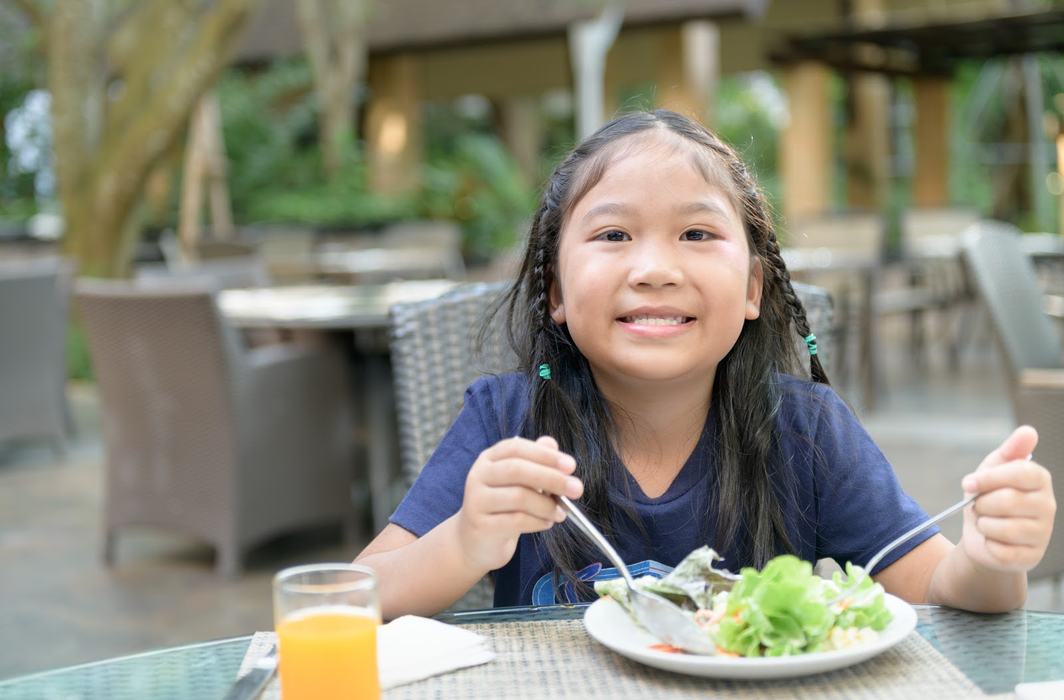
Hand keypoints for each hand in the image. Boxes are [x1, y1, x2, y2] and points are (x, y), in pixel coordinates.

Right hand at [456, 435, 582, 571]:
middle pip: (517, 470)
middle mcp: (479, 475)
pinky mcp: (481, 525)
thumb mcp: (519, 482)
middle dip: (552, 478)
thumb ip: (535, 462)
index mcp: (489, 458)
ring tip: (560, 513)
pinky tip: (547, 523)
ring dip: (547, 505)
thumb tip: (552, 444)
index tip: (571, 466)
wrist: (475, 542)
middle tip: (576, 489)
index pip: (517, 448)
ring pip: (519, 497)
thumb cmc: (503, 507)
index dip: (545, 455)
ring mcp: (476, 500)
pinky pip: (516, 521)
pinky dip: (538, 522)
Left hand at [960, 426, 1055, 572]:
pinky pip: (1000, 551)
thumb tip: (1028, 431)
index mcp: (1039, 480)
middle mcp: (1048, 506)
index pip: (1022, 473)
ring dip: (983, 525)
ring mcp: (1042, 534)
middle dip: (982, 504)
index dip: (990, 478)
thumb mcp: (992, 470)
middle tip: (980, 506)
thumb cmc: (989, 498)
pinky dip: (987, 545)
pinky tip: (992, 541)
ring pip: (1002, 528)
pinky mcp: (1030, 557)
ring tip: (986, 522)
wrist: (982, 536)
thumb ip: (1009, 451)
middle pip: (1008, 501)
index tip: (969, 483)